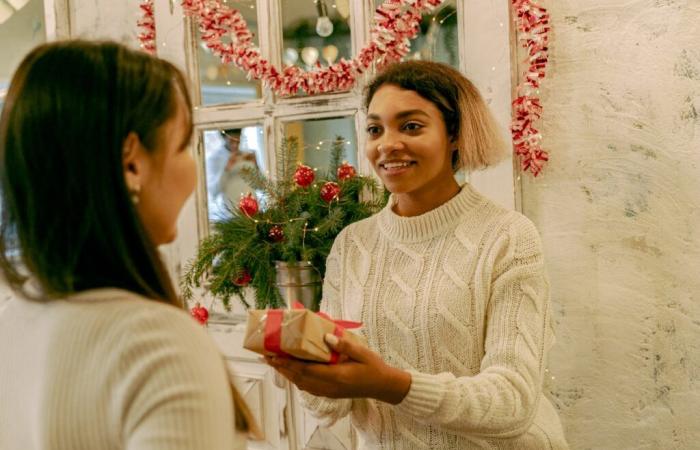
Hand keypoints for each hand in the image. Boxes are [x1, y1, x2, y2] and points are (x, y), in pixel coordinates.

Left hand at [265, 333, 411, 403]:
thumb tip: (326, 336)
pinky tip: (291, 370)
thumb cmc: (374, 367)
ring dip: (286, 373)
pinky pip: (307, 386)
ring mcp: (328, 391)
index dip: (287, 363)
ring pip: (301, 384)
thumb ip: (344, 344)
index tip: (273, 355)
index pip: (305, 370)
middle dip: (281, 367)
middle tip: (266, 356)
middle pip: (298, 378)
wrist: (383, 386)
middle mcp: (329, 386)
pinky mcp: (329, 392)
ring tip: (274, 362)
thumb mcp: (362, 352)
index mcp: (336, 376)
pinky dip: (296, 378)